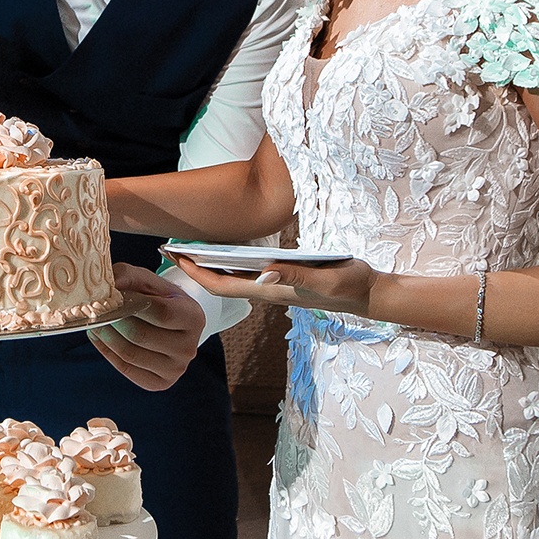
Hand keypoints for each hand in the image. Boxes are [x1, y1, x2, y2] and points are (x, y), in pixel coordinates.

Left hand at [87, 263, 203, 390]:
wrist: (171, 324)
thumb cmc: (159, 299)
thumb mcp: (149, 281)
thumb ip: (129, 276)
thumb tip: (110, 284)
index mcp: (194, 318)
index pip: (161, 313)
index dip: (132, 305)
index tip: (113, 297)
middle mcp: (189, 347)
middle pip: (141, 336)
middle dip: (113, 321)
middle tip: (96, 311)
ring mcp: (176, 369)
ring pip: (131, 354)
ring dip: (106, 337)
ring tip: (96, 323)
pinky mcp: (160, 383)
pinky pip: (126, 369)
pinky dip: (108, 353)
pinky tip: (101, 338)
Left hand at [165, 252, 379, 318]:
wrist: (368, 293)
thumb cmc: (348, 285)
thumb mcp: (325, 279)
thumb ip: (296, 277)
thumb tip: (263, 270)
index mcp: (271, 291)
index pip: (222, 285)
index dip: (195, 273)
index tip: (174, 255)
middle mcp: (267, 289)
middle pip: (221, 281)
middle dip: (194, 267)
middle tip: (170, 247)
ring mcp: (275, 285)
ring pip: (233, 277)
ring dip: (209, 264)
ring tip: (190, 245)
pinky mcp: (283, 278)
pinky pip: (248, 272)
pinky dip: (230, 261)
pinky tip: (224, 248)